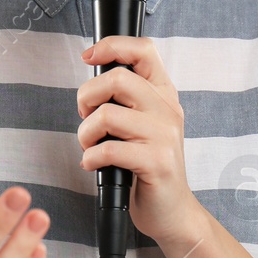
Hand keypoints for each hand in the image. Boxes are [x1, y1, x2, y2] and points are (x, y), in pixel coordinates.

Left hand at [77, 35, 204, 246]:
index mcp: (163, 95)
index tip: (89, 56)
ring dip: (85, 133)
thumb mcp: (142, 125)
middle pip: (118, 78)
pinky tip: (94, 164)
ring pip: (107, 115)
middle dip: (87, 96)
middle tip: (85, 116)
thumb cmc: (148, 168)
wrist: (172, 211)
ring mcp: (164, 136)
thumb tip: (91, 83)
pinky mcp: (157, 162)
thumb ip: (126, 101)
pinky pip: (108, 149)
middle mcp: (167, 110)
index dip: (112, 45)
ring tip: (90, 146)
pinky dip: (90, 158)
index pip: (144, 50)